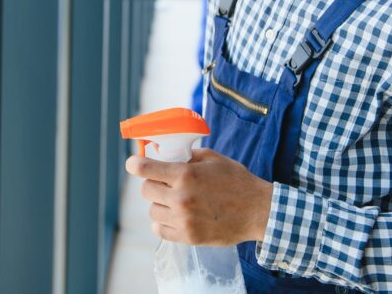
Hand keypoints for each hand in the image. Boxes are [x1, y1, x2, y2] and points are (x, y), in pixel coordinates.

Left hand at [125, 147, 272, 245]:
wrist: (258, 211)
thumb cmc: (237, 181)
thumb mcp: (213, 159)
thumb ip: (188, 157)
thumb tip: (167, 154)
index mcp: (185, 175)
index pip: (146, 169)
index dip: (135, 165)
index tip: (133, 164)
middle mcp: (181, 198)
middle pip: (146, 190)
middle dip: (152, 183)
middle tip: (164, 183)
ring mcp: (183, 220)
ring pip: (152, 211)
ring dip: (159, 204)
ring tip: (174, 201)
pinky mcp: (189, 237)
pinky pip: (160, 230)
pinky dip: (163, 223)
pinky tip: (174, 216)